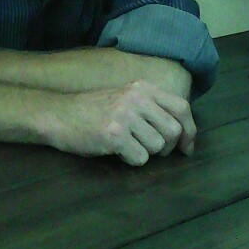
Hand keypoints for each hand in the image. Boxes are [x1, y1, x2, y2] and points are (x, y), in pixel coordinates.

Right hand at [48, 80, 195, 166]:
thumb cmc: (93, 111)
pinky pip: (140, 158)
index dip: (189, 130)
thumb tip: (183, 134)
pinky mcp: (114, 134)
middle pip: (173, 130)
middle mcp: (137, 98)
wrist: (58, 114)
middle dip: (166, 147)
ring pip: (157, 147)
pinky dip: (130, 160)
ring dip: (145, 153)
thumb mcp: (125, 98)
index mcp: (142, 88)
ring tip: (127, 145)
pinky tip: (116, 150)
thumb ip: (151, 108)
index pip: (181, 107)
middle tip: (149, 150)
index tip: (186, 147)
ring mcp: (125, 115)